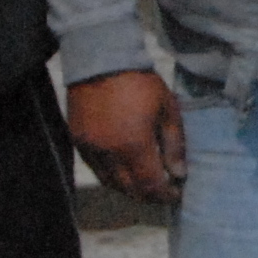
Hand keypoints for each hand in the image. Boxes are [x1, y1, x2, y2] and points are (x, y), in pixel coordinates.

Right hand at [67, 69, 187, 202]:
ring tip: (143, 183)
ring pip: (110, 182)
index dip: (164, 195)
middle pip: (129, 189)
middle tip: (161, 191)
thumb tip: (179, 175)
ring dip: (128, 188)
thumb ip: (174, 145)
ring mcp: (90, 149)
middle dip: (148, 195)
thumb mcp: (168, 110)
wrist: (102, 62)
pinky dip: (110, 175)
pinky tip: (123, 170)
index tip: (175, 194)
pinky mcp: (77, 142)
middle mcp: (109, 153)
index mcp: (134, 145)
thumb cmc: (141, 83)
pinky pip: (95, 169)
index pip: (150, 185)